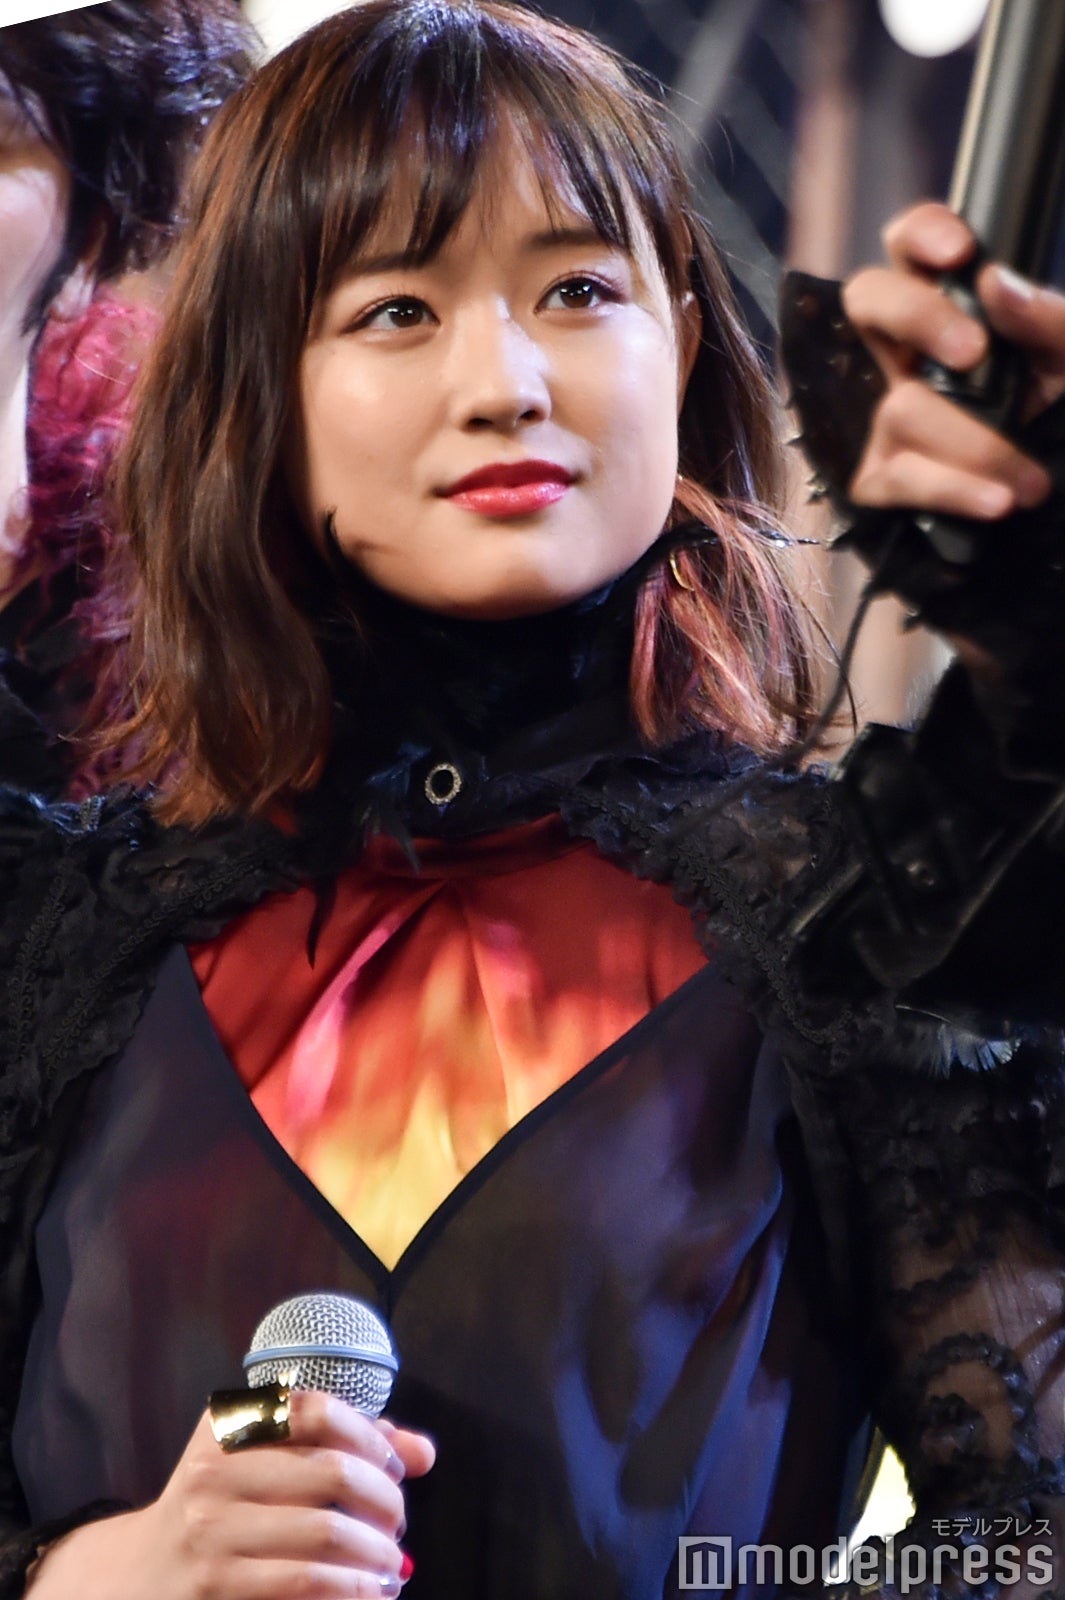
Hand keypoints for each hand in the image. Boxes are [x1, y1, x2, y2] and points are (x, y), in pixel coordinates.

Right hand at [25, 1391, 434, 1599]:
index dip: (371, 1436)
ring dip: (376, 1554)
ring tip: (390, 1563)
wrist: (141, 1578)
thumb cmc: (223, 1509)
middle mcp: (213, 1475)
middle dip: (385, 1500)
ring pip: (325, 1537)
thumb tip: (423, 1452)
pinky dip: (352, 1590)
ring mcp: (211, 1536)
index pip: (317, 1410)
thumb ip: (344, 1445)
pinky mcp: (218, 1590)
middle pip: (332, 1474)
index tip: (394, 1466)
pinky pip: (306, 1586)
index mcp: (227, 1427)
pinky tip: (368, 1591)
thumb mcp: (265, 1461)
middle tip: (397, 1521)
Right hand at [841, 201, 1064, 518]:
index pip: (910, 246)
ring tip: (1033, 481)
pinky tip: (999, 500)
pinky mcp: (877, 475)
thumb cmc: (1057, 413)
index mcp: (949, 307)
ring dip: (978, 445)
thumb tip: (996, 284)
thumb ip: (1048, 320)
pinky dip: (955, 490)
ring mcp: (882, 413)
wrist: (1061, 500)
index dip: (920, 234)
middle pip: (869, 299)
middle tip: (973, 353)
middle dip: (918, 316)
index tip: (958, 253)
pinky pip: (903, 478)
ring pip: (900, 407)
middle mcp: (904, 352)